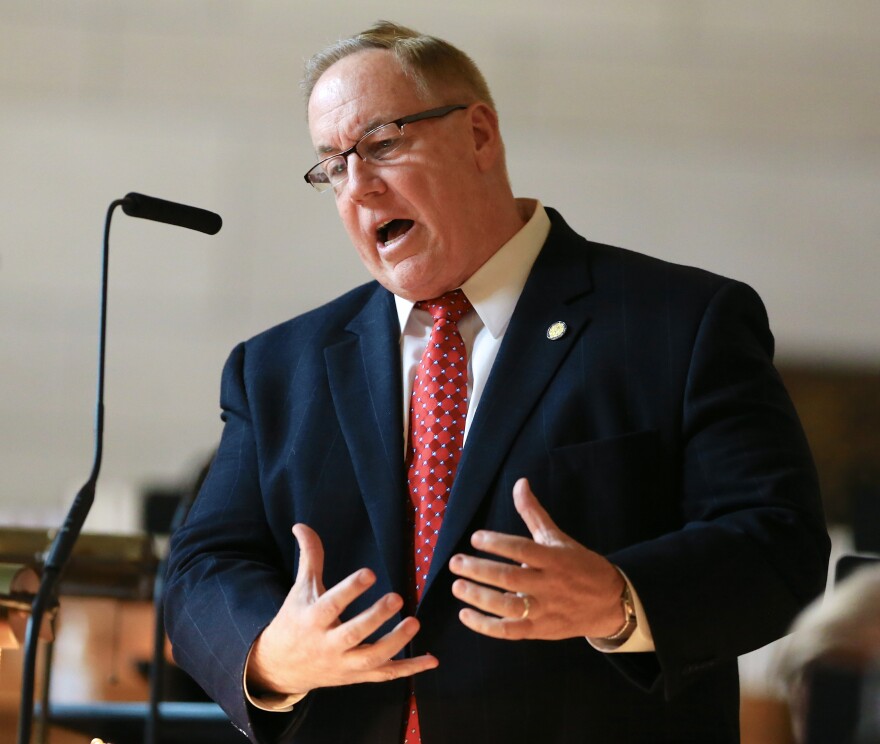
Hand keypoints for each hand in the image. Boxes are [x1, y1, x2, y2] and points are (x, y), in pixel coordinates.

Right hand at [246, 524, 437, 696]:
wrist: (283, 666)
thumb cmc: (295, 619)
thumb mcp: (301, 588)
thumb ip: (309, 556)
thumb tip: (301, 524)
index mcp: (312, 619)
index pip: (331, 604)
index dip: (350, 589)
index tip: (370, 572)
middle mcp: (327, 645)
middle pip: (353, 634)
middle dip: (375, 618)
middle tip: (397, 598)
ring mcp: (343, 664)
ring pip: (371, 659)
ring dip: (395, 643)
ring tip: (415, 622)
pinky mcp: (357, 676)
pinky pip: (385, 675)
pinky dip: (409, 669)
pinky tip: (432, 659)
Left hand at [448, 478, 625, 640]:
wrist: (609, 603)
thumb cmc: (579, 565)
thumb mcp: (558, 537)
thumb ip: (533, 513)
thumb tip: (520, 482)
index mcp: (553, 559)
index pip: (522, 549)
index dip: (497, 543)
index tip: (475, 537)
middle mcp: (548, 585)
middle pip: (510, 578)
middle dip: (479, 570)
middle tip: (456, 562)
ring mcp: (544, 610)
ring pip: (507, 606)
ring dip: (479, 597)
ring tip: (457, 586)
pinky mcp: (539, 630)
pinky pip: (508, 631)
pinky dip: (485, 626)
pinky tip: (464, 614)